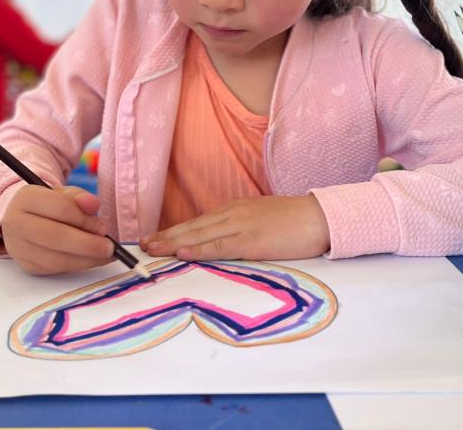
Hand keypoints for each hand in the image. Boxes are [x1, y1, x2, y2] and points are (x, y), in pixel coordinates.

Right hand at [1, 185, 113, 274]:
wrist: (22, 219)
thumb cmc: (48, 204)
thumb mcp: (63, 193)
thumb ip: (79, 197)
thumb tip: (93, 204)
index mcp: (26, 198)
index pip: (60, 209)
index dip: (84, 220)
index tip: (103, 228)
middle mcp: (17, 223)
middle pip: (55, 237)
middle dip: (87, 244)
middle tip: (109, 247)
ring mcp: (19, 247)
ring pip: (55, 259)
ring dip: (86, 259)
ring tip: (105, 255)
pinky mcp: (27, 265)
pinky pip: (55, 269)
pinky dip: (78, 265)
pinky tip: (92, 259)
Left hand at [140, 195, 329, 260]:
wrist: (321, 217)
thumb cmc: (296, 222)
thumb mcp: (262, 221)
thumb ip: (242, 230)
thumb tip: (223, 244)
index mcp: (235, 210)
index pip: (199, 222)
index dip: (175, 231)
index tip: (155, 238)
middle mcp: (233, 214)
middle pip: (193, 226)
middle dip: (166, 236)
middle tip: (142, 245)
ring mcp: (241, 225)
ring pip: (200, 235)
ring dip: (173, 243)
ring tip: (152, 250)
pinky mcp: (252, 240)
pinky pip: (220, 246)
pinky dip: (199, 249)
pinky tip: (183, 252)